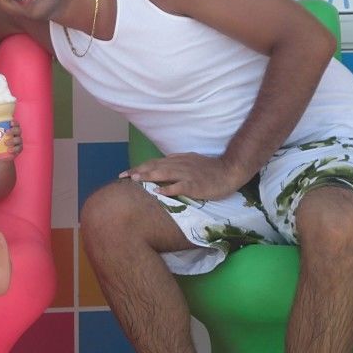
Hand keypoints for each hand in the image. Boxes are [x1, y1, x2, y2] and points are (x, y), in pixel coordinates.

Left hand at [0, 120, 22, 158]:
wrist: (1, 154)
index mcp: (12, 130)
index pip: (16, 124)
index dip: (15, 122)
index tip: (11, 123)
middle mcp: (17, 135)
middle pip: (19, 130)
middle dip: (13, 131)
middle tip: (6, 132)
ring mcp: (18, 142)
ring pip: (19, 139)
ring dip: (13, 140)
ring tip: (5, 143)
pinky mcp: (18, 149)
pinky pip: (19, 148)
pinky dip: (14, 149)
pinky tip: (9, 150)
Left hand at [119, 153, 243, 200]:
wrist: (229, 170)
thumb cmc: (210, 169)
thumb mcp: (190, 160)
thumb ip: (176, 162)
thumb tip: (162, 163)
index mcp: (177, 160)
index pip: (154, 162)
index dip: (139, 167)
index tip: (126, 173)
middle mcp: (179, 165)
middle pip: (155, 166)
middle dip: (138, 171)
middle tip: (123, 176)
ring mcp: (187, 174)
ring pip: (164, 173)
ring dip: (148, 176)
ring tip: (135, 180)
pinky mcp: (195, 184)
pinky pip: (179, 186)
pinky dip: (168, 188)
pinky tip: (158, 192)